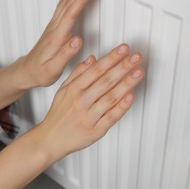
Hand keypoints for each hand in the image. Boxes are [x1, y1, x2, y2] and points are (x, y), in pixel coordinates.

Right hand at [0, 44, 143, 188]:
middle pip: (105, 81)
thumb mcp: (63, 90)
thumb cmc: (58, 114)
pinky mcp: (95, 131)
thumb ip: (78, 73)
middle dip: (123, 66)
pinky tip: (131, 96)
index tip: (124, 49)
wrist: (50, 139)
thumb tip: (93, 58)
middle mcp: (81, 101)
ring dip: (127, 83)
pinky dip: (122, 106)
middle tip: (137, 57)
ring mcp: (88, 116)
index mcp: (74, 89)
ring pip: (111, 97)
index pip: (96, 69)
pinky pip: (111, 117)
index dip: (111, 57)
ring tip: (139, 72)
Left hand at [22, 0, 97, 87]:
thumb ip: (66, 55)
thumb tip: (78, 41)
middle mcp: (54, 28)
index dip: (81, 0)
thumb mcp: (53, 69)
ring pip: (66, 1)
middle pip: (69, 2)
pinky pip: (62, 5)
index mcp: (56, 37)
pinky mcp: (54, 26)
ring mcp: (53, 25)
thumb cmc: (40, 72)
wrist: (27, 71)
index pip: (70, 14)